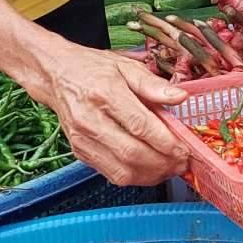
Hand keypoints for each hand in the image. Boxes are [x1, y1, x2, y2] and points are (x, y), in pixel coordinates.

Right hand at [39, 43, 190, 186]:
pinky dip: (136, 177)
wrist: (57, 75)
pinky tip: (151, 169)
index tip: (185, 148)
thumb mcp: (126, 66)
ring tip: (171, 168)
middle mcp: (90, 120)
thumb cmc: (94, 69)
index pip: (140, 125)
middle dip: (163, 163)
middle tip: (182, 162)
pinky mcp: (80, 153)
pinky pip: (112, 175)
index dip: (166, 142)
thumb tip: (180, 97)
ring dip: (152, 175)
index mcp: (105, 93)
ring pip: (122, 171)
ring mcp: (82, 140)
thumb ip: (154, 84)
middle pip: (131, 153)